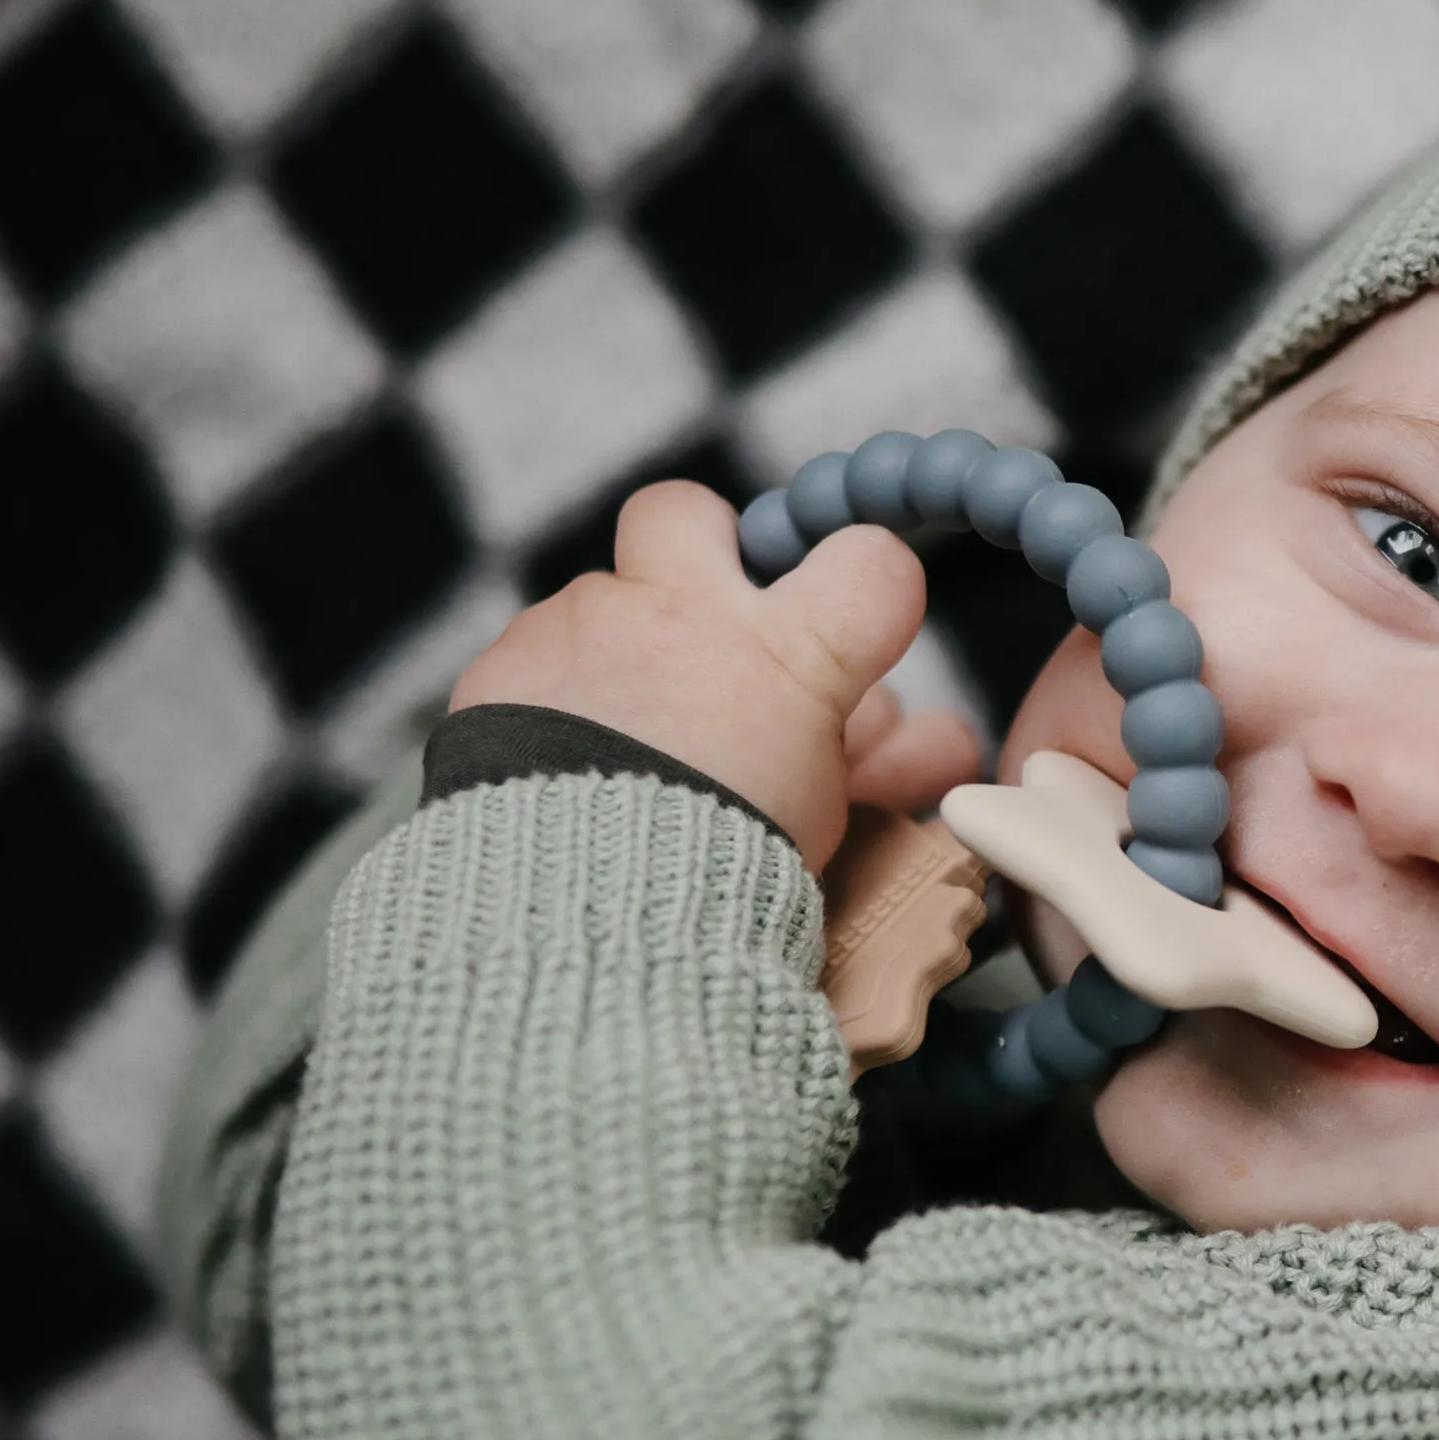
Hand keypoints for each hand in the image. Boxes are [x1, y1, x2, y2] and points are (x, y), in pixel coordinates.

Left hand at [450, 482, 974, 873]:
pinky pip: (539, 657)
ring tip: (630, 749)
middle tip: (707, 628)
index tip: (855, 624)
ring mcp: (578, 630)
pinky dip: (559, 703)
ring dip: (625, 659)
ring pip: (607, 605)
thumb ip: (874, 763)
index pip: (869, 562)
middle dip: (698, 554)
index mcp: (784, 657)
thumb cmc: (719, 884)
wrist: (578, 925)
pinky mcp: (503, 668)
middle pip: (689, 514)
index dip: (869, 585)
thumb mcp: (828, 821)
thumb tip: (936, 740)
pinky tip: (571, 768)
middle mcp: (678, 618)